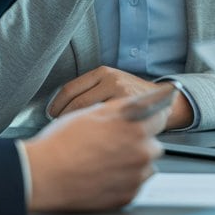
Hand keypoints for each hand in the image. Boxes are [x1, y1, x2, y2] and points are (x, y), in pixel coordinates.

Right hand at [22, 98, 166, 211]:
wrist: (45, 174)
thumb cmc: (63, 142)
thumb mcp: (94, 112)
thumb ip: (123, 107)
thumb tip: (139, 104)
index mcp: (135, 127)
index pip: (159, 117)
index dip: (150, 116)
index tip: (146, 118)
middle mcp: (141, 152)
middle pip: (153, 143)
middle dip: (139, 141)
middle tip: (114, 142)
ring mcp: (135, 176)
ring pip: (145, 165)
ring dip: (133, 161)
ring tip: (105, 159)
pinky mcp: (127, 196)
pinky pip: (134, 184)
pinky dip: (123, 180)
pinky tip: (103, 173)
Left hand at [48, 66, 194, 129]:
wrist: (163, 103)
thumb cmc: (130, 98)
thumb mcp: (110, 84)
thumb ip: (90, 90)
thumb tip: (58, 107)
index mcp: (103, 73)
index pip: (69, 89)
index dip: (56, 105)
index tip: (50, 115)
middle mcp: (112, 81)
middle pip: (76, 104)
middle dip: (63, 119)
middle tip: (58, 129)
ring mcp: (122, 97)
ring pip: (88, 116)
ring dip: (75, 128)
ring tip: (71, 136)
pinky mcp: (131, 113)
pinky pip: (103, 127)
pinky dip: (91, 135)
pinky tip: (88, 141)